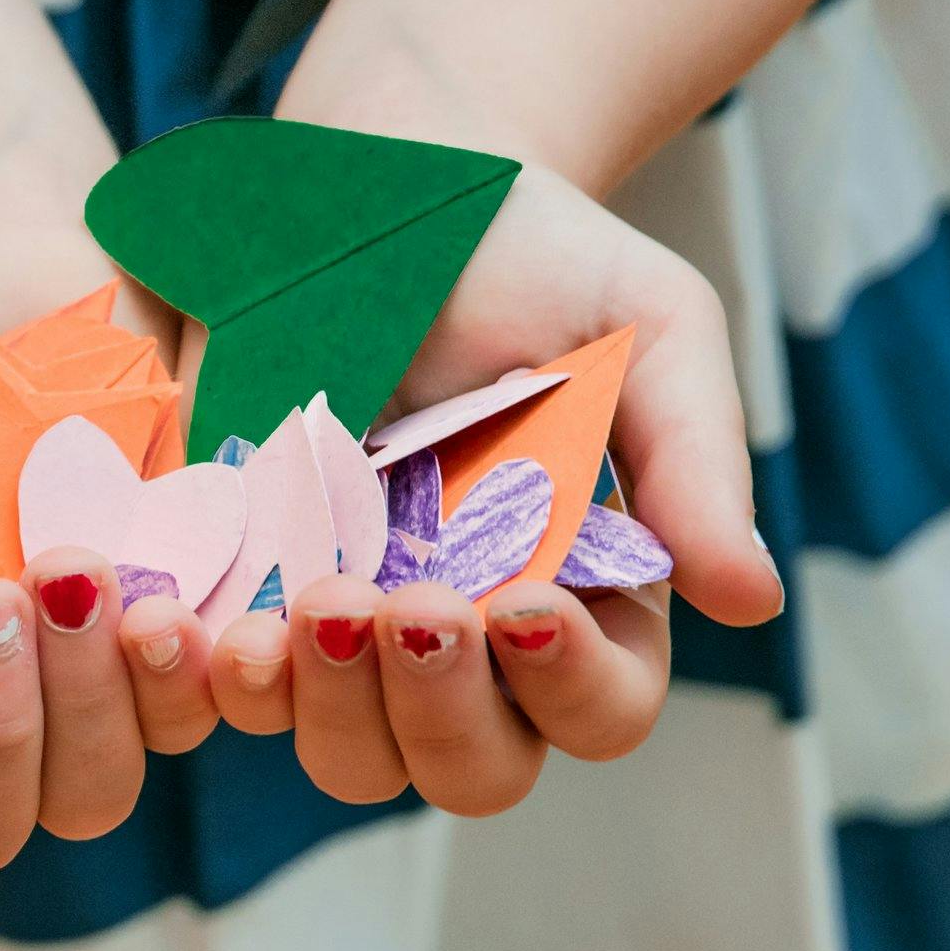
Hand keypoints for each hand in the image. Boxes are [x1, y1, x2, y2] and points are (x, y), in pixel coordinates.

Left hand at [205, 153, 772, 818]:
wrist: (384, 182)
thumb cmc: (540, 259)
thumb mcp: (647, 329)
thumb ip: (696, 463)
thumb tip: (753, 603)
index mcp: (585, 600)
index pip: (600, 711)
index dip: (570, 686)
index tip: (526, 601)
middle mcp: (470, 646)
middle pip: (473, 768)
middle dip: (442, 710)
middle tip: (416, 605)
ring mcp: (349, 632)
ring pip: (349, 754)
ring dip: (327, 705)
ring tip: (315, 602)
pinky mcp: (243, 592)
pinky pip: (221, 694)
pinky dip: (209, 680)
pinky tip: (196, 623)